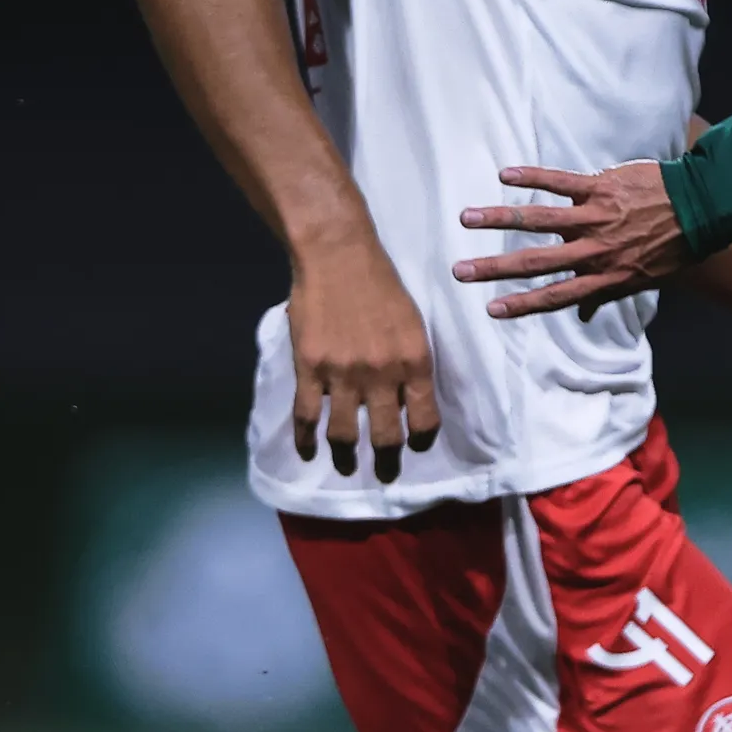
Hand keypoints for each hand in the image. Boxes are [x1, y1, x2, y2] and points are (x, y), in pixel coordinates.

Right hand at [288, 232, 441, 479]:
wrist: (338, 257)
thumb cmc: (382, 285)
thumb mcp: (414, 324)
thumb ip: (412, 362)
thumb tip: (409, 396)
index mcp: (415, 362)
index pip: (425, 419)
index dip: (422, 440)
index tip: (416, 446)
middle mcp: (382, 375)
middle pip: (386, 436)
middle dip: (387, 462)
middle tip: (385, 474)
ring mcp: (343, 374)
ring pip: (344, 433)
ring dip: (346, 457)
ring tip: (347, 467)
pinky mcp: (310, 368)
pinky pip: (307, 415)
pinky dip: (306, 439)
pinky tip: (308, 452)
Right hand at [454, 162, 688, 317]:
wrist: (701, 208)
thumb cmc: (671, 246)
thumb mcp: (643, 279)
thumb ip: (607, 294)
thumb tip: (584, 315)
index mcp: (604, 276)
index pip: (556, 296)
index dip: (522, 304)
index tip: (491, 309)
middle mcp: (595, 250)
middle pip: (537, 262)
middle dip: (495, 268)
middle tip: (460, 271)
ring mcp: (595, 217)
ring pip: (539, 218)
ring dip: (500, 218)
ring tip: (467, 219)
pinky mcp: (600, 187)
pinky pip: (560, 181)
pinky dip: (532, 176)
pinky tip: (505, 175)